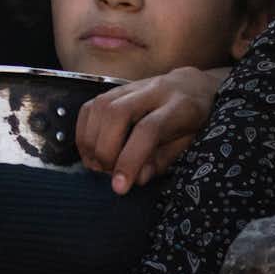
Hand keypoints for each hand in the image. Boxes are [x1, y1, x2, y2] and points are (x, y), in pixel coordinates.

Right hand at [76, 68, 223, 190]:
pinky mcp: (114, 88)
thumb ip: (162, 160)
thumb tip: (137, 179)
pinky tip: (89, 150)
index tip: (120, 187)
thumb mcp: (186, 143)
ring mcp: (131, 87)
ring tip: (97, 164)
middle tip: (107, 173)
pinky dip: (84, 131)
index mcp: (179, 106)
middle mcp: (153, 91)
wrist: (190, 86)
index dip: (130, 159)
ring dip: (91, 142)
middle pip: (117, 114)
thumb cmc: (191, 121)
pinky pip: (90, 106)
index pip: (148, 130)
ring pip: (100, 108)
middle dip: (105, 150)